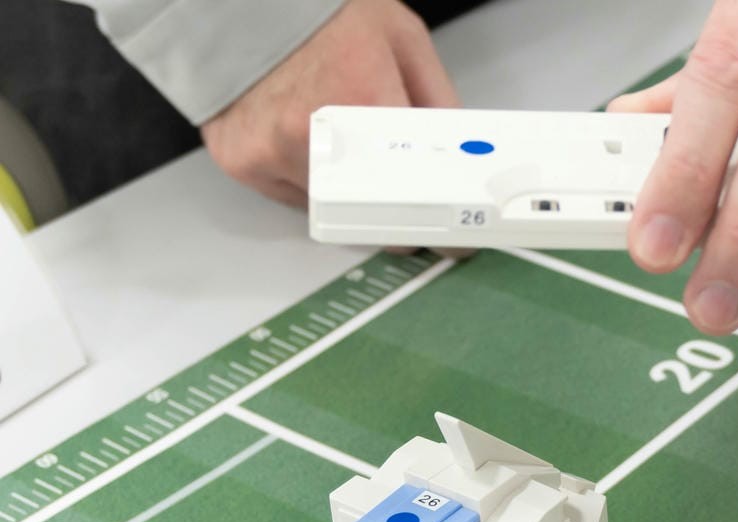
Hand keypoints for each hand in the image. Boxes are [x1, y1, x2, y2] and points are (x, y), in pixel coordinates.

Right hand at [201, 0, 457, 206]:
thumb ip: (436, 98)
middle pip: (372, 213)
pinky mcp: (244, 163)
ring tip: (337, 138)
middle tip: (399, 188)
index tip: (452, 238)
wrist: (235, 1)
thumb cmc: (318, 11)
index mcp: (362, 98)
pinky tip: (302, 138)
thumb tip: (458, 151)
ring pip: (332, 209)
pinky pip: (293, 196)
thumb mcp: (400, 38)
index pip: (414, 189)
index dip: (436, 218)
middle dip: (394, 210)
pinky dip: (307, 178)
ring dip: (346, 189)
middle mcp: (313, 133)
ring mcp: (273, 152)